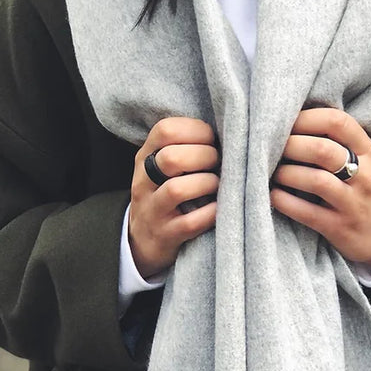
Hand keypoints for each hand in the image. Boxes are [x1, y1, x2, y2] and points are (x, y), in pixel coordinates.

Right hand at [129, 117, 219, 277]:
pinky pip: (189, 223)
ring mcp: (153, 211)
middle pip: (170, 158)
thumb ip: (184, 147)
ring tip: (217, 185)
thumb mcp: (162, 168)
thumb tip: (228, 131)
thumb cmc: (164, 194)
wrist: (142, 240)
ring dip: (207, 184)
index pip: (165, 130)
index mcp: (145, 157)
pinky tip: (219, 208)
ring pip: (177, 190)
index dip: (195, 130)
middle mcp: (144, 182)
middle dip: (204, 156)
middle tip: (218, 164)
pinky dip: (210, 213)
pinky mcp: (166, 235)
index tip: (212, 140)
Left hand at [270, 108, 370, 270]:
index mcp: (368, 152)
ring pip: (314, 180)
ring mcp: (352, 204)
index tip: (287, 122)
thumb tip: (292, 121)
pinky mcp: (338, 228)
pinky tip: (274, 195)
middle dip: (290, 145)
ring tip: (274, 172)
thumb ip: (338, 142)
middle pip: (322, 150)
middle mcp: (364, 176)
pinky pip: (306, 212)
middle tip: (273, 148)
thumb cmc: (364, 191)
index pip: (337, 122)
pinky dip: (283, 201)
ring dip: (286, 173)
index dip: (306, 118)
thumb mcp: (364, 161)